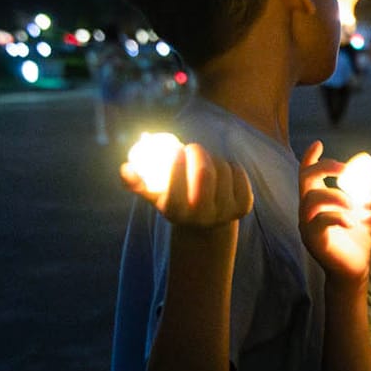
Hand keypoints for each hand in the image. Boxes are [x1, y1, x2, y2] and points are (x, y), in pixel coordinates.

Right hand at [120, 141, 253, 228]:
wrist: (204, 222)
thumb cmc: (173, 199)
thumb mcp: (153, 194)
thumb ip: (136, 182)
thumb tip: (126, 169)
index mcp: (177, 213)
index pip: (176, 189)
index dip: (177, 165)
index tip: (178, 149)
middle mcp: (202, 216)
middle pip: (204, 174)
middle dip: (198, 153)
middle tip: (192, 147)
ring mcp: (225, 212)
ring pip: (222, 169)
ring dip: (213, 159)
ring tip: (205, 163)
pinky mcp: (244, 206)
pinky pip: (239, 172)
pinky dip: (230, 165)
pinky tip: (222, 171)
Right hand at [298, 141, 370, 281]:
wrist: (355, 269)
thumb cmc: (358, 238)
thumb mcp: (364, 209)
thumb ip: (367, 189)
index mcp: (317, 200)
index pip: (307, 173)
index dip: (310, 157)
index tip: (319, 144)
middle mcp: (307, 210)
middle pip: (305, 179)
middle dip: (324, 168)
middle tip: (344, 169)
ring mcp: (307, 225)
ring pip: (311, 199)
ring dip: (335, 196)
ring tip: (354, 204)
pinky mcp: (313, 240)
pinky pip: (319, 222)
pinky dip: (337, 217)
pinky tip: (353, 222)